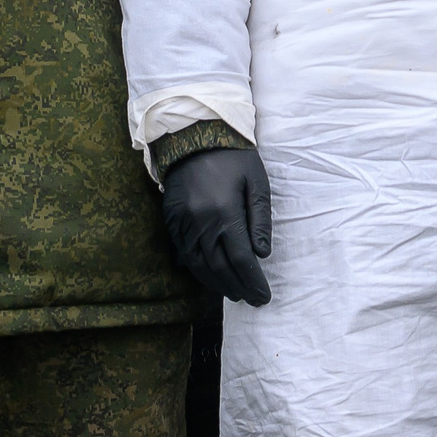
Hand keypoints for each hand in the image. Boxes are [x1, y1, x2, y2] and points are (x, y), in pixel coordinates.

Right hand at [162, 146, 272, 306]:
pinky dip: (199, 270)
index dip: (254, 281)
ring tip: (235, 293)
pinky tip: (211, 277)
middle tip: (253, 299)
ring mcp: (183, 224)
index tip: (264, 296)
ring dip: (218, 283)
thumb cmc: (234, 158)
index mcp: (225, 213)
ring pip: (200, 265)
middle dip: (238, 287)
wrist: (195, 137)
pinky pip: (184, 254)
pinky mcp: (172, 221)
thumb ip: (260, 219)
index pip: (241, 259)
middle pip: (220, 267)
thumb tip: (262, 254)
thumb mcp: (257, 183)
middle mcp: (201, 223)